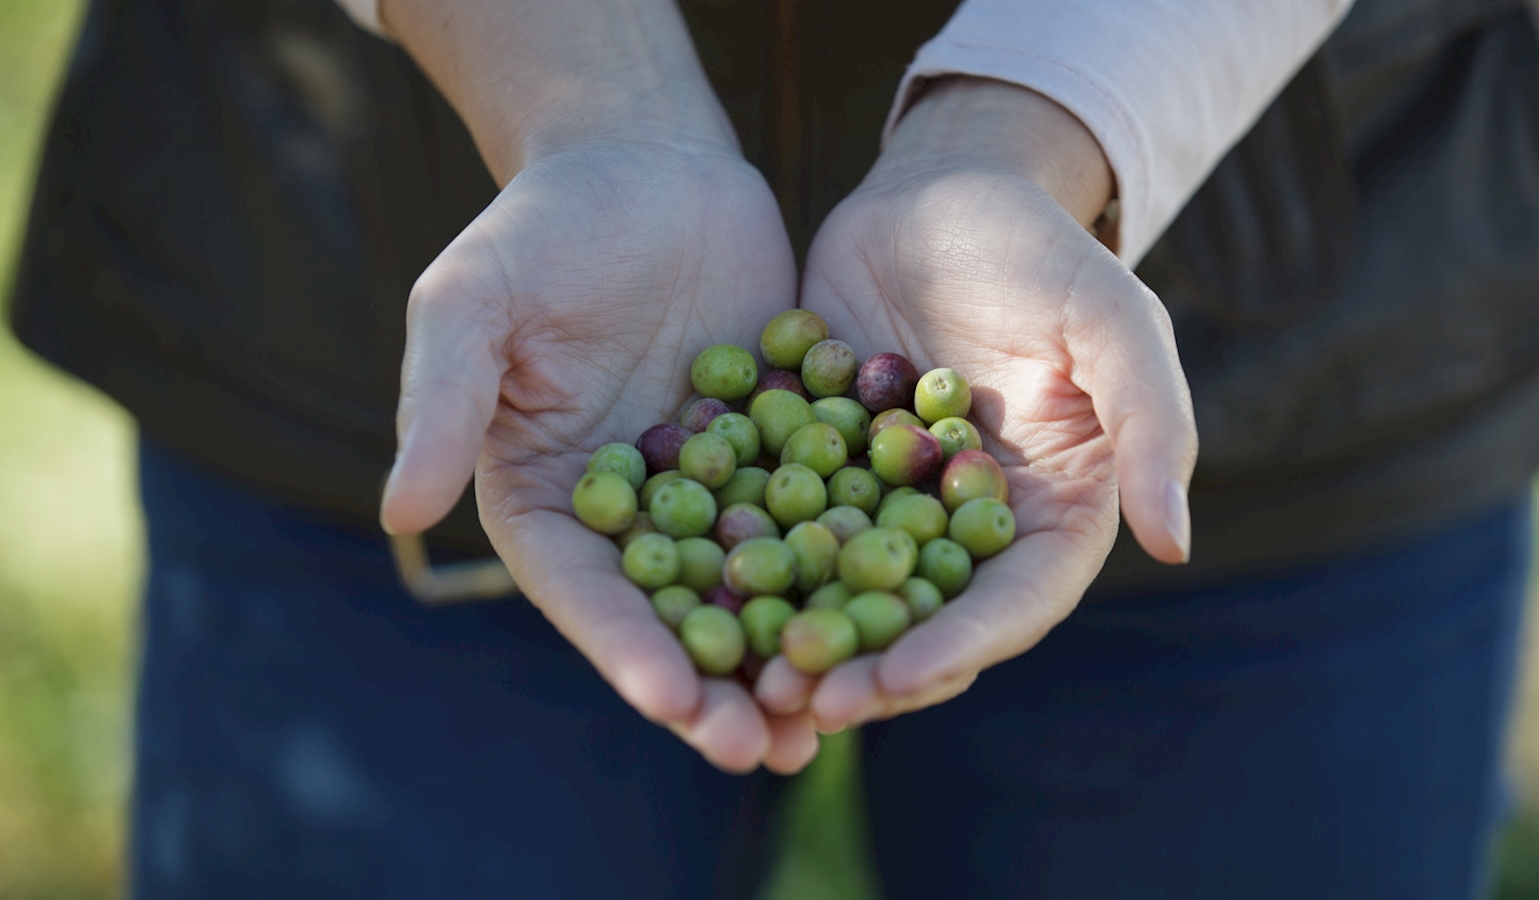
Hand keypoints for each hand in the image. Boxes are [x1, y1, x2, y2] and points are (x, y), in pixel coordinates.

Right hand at [380, 136, 817, 773]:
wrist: (646, 162)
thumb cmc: (542, 226)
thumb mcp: (474, 302)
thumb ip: (443, 401)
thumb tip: (396, 509)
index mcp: (549, 497)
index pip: (583, 588)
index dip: (623, 647)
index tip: (671, 701)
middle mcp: (633, 511)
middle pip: (673, 613)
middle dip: (716, 685)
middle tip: (765, 748)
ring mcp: (715, 487)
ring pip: (756, 585)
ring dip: (791, 654)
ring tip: (836, 722)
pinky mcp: (787, 451)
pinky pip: (824, 516)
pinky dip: (854, 567)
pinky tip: (901, 614)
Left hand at [757, 78, 1196, 731]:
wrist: (940, 190)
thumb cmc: (1041, 251)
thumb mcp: (1113, 319)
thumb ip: (1153, 424)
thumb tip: (1175, 545)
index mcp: (1046, 514)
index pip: (1011, 603)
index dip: (956, 646)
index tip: (893, 681)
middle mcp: (961, 527)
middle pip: (917, 617)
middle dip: (860, 666)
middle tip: (795, 701)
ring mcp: (882, 502)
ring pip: (838, 587)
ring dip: (793, 633)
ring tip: (737, 673)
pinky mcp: (813, 466)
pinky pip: (775, 521)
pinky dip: (740, 556)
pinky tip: (687, 585)